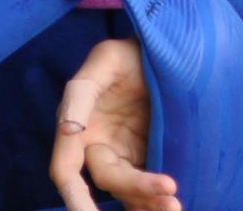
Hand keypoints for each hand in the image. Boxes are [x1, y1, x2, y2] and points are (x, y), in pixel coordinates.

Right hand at [51, 39, 180, 210]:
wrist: (166, 47)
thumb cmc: (130, 51)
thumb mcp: (107, 60)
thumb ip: (81, 91)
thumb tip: (67, 127)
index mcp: (79, 128)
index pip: (67, 172)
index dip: (75, 198)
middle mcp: (100, 147)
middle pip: (110, 181)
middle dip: (136, 191)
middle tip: (170, 190)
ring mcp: (126, 153)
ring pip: (130, 191)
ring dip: (148, 203)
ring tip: (175, 205)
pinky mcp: (149, 154)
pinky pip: (149, 184)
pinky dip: (157, 197)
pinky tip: (175, 202)